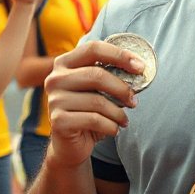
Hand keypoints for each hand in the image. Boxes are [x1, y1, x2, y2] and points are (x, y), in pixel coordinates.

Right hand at [42, 38, 145, 166]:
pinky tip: (114, 129)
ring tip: (124, 120)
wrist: (69, 144)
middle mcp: (55, 78)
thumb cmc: (87, 112)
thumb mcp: (96, 90)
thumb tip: (138, 68)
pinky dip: (111, 126)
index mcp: (64, 63)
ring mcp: (54, 100)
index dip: (119, 55)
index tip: (140, 67)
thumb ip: (108, 75)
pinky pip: (94, 120)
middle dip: (122, 89)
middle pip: (96, 75)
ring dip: (118, 113)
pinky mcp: (58, 121)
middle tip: (133, 101)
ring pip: (97, 101)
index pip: (93, 49)